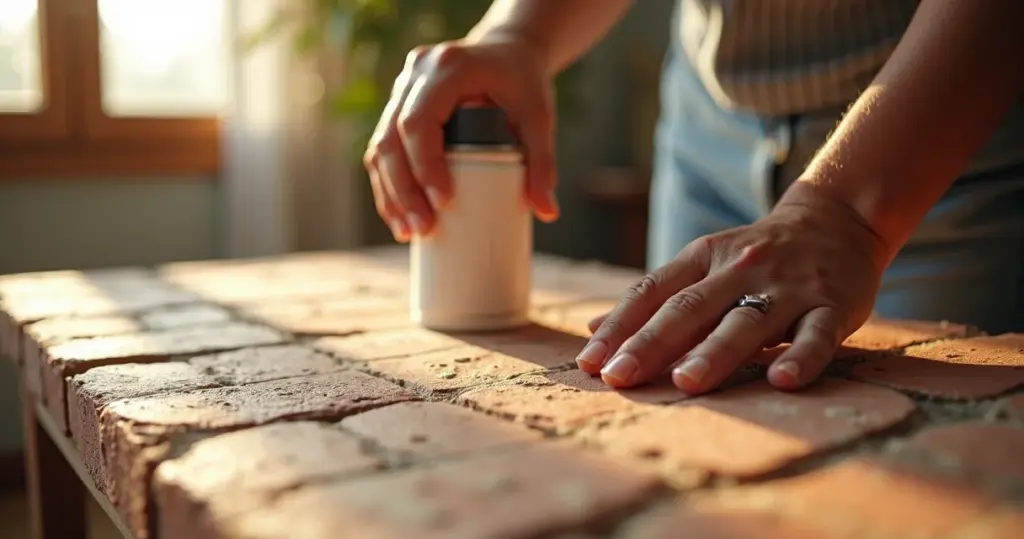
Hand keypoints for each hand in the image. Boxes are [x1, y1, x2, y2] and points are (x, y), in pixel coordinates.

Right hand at [363, 36, 559, 241]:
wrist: (507, 54)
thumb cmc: (523, 82)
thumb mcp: (539, 117)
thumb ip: (542, 161)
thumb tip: (546, 212)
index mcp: (448, 68)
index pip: (420, 121)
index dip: (425, 165)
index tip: (444, 203)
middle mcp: (417, 73)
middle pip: (392, 137)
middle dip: (404, 189)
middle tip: (424, 227)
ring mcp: (403, 88)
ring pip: (381, 146)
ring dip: (391, 193)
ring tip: (410, 232)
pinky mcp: (398, 106)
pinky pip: (383, 148)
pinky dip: (389, 185)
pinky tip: (398, 216)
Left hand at [576, 188, 889, 393]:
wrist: (838, 218)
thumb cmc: (756, 255)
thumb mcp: (702, 263)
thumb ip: (654, 297)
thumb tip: (592, 328)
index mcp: (702, 258)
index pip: (651, 292)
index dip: (619, 326)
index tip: (589, 363)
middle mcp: (740, 269)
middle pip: (690, 308)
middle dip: (651, 343)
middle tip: (620, 378)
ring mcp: (788, 287)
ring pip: (747, 320)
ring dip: (715, 352)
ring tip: (685, 382)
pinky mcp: (833, 305)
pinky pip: (817, 335)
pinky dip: (801, 357)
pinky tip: (782, 381)